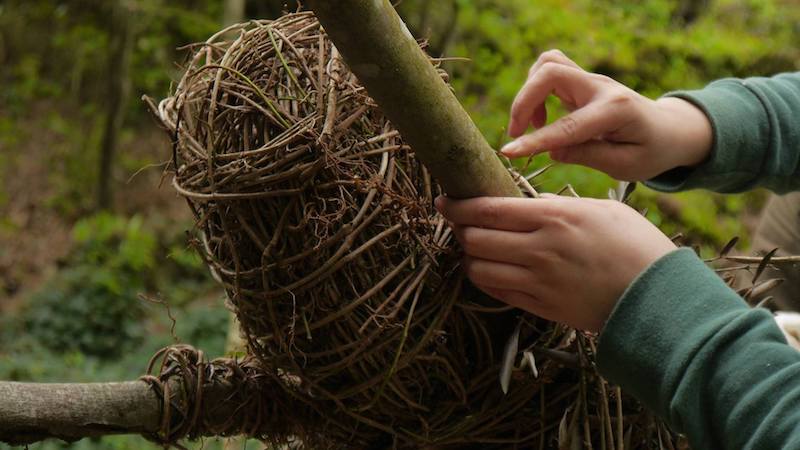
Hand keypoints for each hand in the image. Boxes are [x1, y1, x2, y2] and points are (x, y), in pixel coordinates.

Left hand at [435, 195, 676, 331]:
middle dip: (460, 230)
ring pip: (479, 268)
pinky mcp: (541, 307)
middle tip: (460, 224)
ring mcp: (539, 282)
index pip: (488, 209)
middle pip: (475, 239)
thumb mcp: (600, 210)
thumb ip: (557, 206)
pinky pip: (496, 293)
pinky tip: (490, 270)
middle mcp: (540, 249)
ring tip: (474, 248)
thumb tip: (525, 204)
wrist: (658, 298)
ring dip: (470, 256)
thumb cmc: (636, 246)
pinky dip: (485, 279)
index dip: (459, 206)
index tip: (445, 202)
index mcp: (555, 218)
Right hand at [501, 50, 712, 180]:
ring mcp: (591, 80)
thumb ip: (588, 155)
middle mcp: (601, 87)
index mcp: (617, 111)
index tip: (508, 152)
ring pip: (548, 64)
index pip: (568, 125)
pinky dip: (535, 90)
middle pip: (550, 72)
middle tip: (516, 134)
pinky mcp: (582, 81)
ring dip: (528, 93)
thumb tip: (552, 151)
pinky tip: (542, 118)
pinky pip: (549, 70)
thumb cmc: (651, 151)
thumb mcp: (626, 165)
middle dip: (523, 101)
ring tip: (531, 126)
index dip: (535, 140)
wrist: (669, 129)